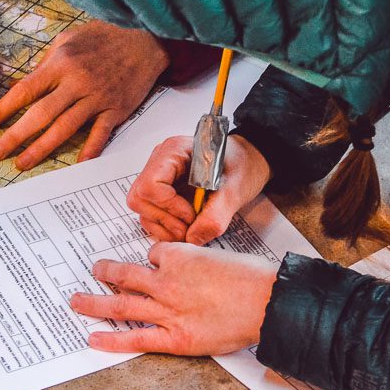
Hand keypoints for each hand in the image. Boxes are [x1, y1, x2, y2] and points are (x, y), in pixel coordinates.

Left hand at [0, 21, 168, 169]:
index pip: (24, 90)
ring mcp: (97, 98)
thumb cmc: (105, 35)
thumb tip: (27, 82)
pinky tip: (76, 164)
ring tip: (22, 163)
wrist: (147, 37)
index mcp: (61, 63)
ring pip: (64, 128)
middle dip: (14, 136)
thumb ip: (47, 62)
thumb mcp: (69, 38)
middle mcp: (76, 82)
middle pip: (39, 115)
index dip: (2, 110)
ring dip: (41, 148)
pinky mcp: (116, 109)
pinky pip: (100, 133)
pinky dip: (89, 150)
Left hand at [70, 242, 277, 354]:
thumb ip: (198, 262)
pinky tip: (94, 339)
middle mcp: (167, 281)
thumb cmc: (252, 277)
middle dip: (106, 272)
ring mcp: (168, 310)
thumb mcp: (220, 256)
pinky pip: (136, 338)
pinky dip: (113, 340)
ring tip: (77, 301)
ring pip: (122, 304)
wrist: (267, 301)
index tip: (151, 264)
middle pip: (126, 275)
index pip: (154, 254)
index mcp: (180, 256)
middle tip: (94, 270)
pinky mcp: (175, 338)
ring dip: (95, 302)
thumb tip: (190, 271)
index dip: (152, 260)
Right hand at [126, 135, 270, 244]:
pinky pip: (150, 214)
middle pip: (140, 197)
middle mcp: (161, 162)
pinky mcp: (162, 191)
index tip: (191, 215)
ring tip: (188, 229)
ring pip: (142, 208)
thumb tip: (194, 238)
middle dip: (164, 218)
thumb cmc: (242, 164)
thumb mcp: (235, 188)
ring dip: (163, 226)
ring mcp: (160, 177)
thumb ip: (216, 215)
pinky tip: (184, 227)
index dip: (169, 206)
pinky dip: (164, 227)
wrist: (248, 162)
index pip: (152, 184)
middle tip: (188, 227)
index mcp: (175, 152)